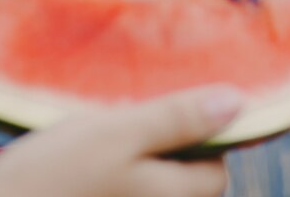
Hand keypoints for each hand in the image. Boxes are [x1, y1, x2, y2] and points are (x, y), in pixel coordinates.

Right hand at [0, 86, 242, 196]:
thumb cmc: (53, 176)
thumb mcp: (117, 133)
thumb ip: (178, 119)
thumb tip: (237, 103)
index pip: (215, 172)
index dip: (198, 138)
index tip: (159, 116)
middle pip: (184, 187)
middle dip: (163, 155)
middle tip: (120, 130)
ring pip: (150, 191)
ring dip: (134, 168)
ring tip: (94, 150)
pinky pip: (124, 196)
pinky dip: (112, 185)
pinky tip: (80, 174)